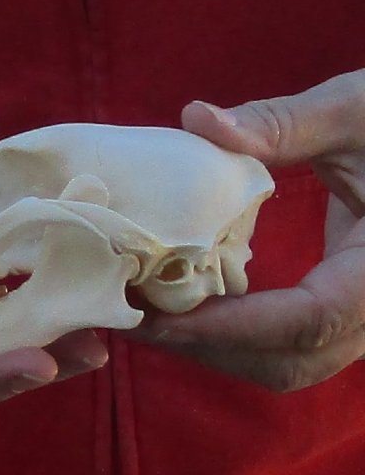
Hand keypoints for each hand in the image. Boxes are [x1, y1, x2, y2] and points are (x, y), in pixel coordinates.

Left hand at [130, 70, 364, 391]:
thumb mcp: (358, 110)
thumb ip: (283, 122)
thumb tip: (195, 119)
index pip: (308, 320)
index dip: (228, 326)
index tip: (155, 317)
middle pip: (288, 360)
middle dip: (206, 347)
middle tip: (132, 318)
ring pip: (286, 364)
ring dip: (214, 348)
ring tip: (148, 315)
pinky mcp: (346, 311)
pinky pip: (288, 345)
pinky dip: (234, 335)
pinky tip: (189, 305)